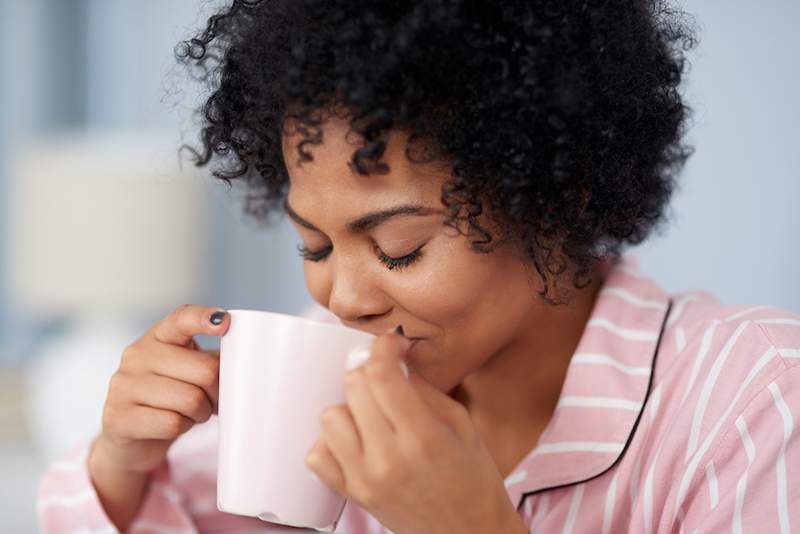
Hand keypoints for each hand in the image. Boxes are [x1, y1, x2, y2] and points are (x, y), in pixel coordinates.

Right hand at [94, 304, 229, 473]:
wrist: (131, 438)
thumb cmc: (170, 399)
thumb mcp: (190, 371)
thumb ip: (213, 360)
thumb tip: (245, 362)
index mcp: (159, 336)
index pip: (182, 319)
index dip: (204, 319)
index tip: (224, 322)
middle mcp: (137, 354)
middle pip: (205, 370)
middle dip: (216, 392)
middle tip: (210, 401)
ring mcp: (123, 384)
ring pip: (191, 399)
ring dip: (201, 412)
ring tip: (191, 413)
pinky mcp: (119, 416)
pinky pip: (172, 422)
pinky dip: (182, 427)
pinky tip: (173, 424)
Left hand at [305, 331, 526, 533]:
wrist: (469, 533)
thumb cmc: (474, 478)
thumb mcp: (462, 424)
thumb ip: (424, 388)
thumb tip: (395, 358)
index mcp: (424, 437)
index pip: (381, 374)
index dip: (383, 347)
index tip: (391, 344)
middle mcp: (389, 458)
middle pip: (353, 387)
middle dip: (369, 371)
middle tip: (386, 377)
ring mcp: (366, 479)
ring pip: (330, 417)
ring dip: (350, 406)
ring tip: (372, 413)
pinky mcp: (353, 495)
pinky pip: (318, 456)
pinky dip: (331, 441)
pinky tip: (356, 439)